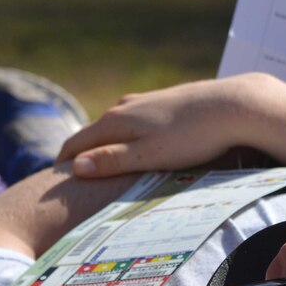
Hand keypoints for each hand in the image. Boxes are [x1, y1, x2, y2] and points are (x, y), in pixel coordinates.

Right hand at [60, 76, 274, 178]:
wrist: (233, 105)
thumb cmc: (191, 137)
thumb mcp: (147, 156)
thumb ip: (111, 161)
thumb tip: (75, 168)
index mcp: (115, 121)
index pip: (76, 142)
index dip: (63, 163)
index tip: (53, 183)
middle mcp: (125, 106)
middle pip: (94, 134)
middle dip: (83, 155)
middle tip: (73, 180)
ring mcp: (146, 101)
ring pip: (117, 127)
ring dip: (106, 145)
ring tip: (103, 166)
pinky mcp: (167, 101)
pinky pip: (137, 122)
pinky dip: (129, 137)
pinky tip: (138, 147)